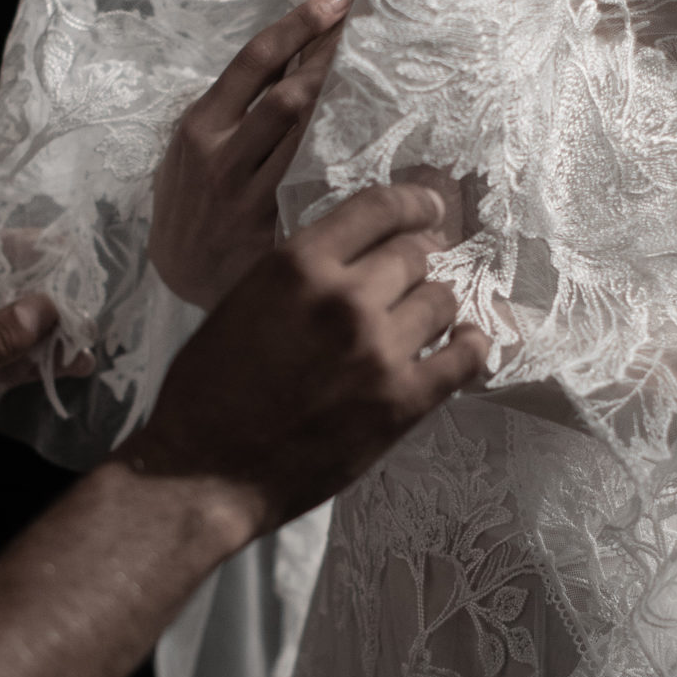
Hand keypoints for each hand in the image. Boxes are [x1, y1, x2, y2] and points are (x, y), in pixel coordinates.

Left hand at [0, 234, 87, 526]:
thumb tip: (47, 307)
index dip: (13, 244)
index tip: (60, 245)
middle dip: (39, 291)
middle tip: (89, 289)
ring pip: (4, 333)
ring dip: (45, 334)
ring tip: (92, 330)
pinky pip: (4, 369)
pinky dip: (35, 367)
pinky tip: (74, 366)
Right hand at [122, 184, 488, 535]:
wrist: (204, 472)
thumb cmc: (209, 392)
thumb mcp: (243, 303)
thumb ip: (300, 275)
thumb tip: (354, 258)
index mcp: (297, 266)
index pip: (378, 208)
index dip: (413, 204)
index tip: (428, 209)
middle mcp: (343, 299)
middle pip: (414, 256)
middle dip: (417, 264)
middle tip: (416, 278)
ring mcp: (378, 350)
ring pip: (441, 302)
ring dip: (434, 308)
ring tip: (422, 322)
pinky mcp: (402, 401)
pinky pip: (464, 357)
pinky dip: (471, 346)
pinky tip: (466, 344)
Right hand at [147, 0, 351, 311]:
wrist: (178, 274)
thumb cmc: (193, 204)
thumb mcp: (192, 152)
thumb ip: (232, 114)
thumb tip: (292, 66)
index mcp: (200, 125)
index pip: (254, 60)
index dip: (299, 25)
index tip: (338, 1)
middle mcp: (219, 155)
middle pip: (288, 94)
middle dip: (334, 64)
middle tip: (374, 42)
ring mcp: (244, 194)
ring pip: (305, 138)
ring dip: (347, 109)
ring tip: (383, 89)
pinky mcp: (267, 228)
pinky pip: (313, 185)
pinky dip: (347, 162)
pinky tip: (378, 149)